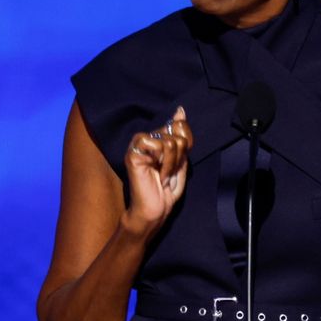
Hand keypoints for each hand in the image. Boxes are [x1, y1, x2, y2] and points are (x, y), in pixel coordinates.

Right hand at [123, 106, 193, 236]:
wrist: (155, 210)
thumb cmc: (166, 190)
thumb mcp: (181, 160)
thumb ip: (181, 136)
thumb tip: (180, 110)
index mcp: (158, 138)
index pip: (180, 125)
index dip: (187, 144)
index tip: (179, 162)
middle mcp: (148, 138)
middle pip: (177, 133)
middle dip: (180, 157)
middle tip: (169, 172)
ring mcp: (138, 145)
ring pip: (170, 141)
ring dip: (172, 163)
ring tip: (164, 175)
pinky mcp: (133, 153)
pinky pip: (158, 146)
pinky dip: (164, 163)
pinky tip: (158, 174)